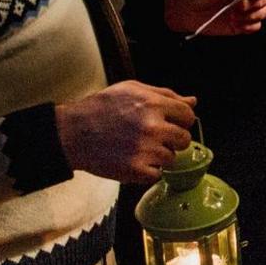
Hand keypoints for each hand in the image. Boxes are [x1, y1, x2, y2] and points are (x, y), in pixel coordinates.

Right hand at [55, 81, 197, 183]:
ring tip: (138, 148)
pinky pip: (156, 175)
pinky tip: (133, 160)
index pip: (188, 115)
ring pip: (171, 158)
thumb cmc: (101, 108)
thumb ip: (165, 95)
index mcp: (153, 104)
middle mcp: (152, 127)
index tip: (172, 123)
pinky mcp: (135, 170)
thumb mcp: (132, 90)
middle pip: (184, 139)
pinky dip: (147, 171)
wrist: (72, 133)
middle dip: (173, 139)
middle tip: (154, 137)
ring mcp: (145, 150)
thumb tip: (193, 101)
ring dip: (158, 155)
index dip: (181, 119)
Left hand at [165, 0, 265, 35]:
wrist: (178, 7)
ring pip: (265, 10)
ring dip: (254, 14)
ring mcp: (245, 5)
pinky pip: (256, 25)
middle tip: (242, 5)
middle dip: (260, 1)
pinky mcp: (241, 22)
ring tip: (234, 15)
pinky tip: (235, 23)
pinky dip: (249, 25)